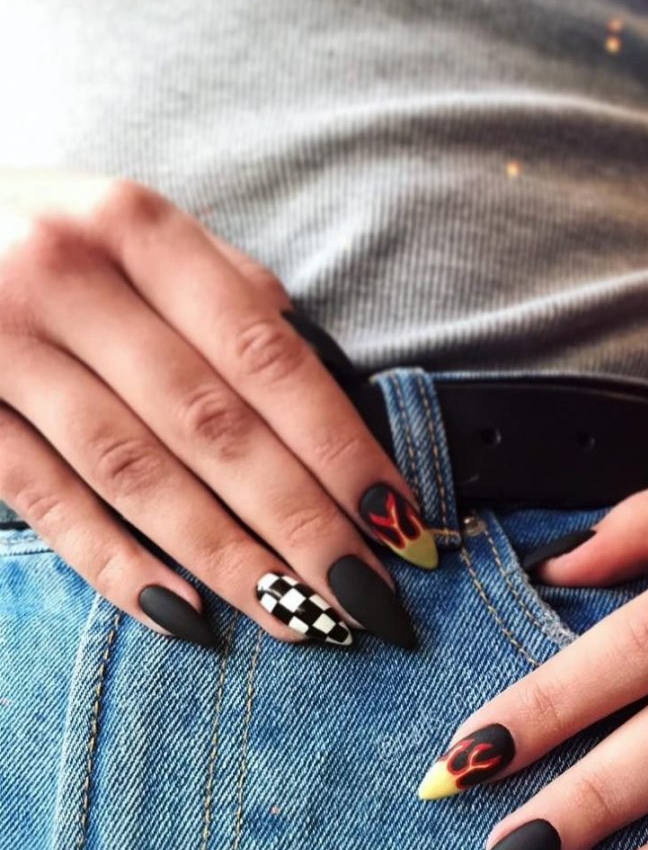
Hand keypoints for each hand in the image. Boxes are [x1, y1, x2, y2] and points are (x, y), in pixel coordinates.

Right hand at [0, 169, 435, 648]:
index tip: (401, 523)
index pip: (268, 358)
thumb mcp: (132, 231)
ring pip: (137, 475)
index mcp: (138, 228)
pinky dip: (117, 565)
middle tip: (369, 598)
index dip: (342, 449)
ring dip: (229, 560)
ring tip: (301, 621)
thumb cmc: (45, 238)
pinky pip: (46, 502)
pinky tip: (186, 617)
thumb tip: (330, 384)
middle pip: (214, 427)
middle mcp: (69, 277)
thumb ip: (225, 294)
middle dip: (304, 524)